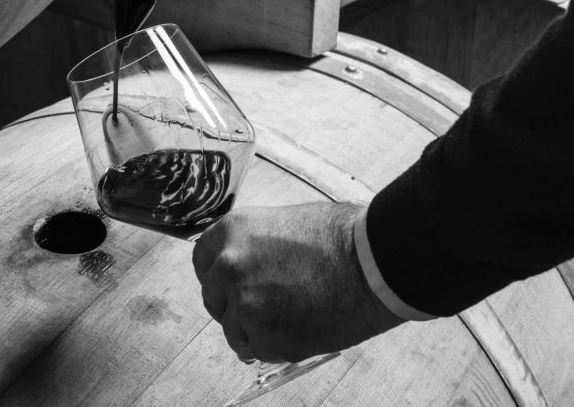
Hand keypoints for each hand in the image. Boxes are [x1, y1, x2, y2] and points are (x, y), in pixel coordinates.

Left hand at [192, 202, 403, 363]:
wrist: (371, 262)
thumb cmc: (338, 238)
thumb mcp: (282, 223)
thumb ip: (254, 244)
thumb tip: (245, 262)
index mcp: (232, 231)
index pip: (202, 260)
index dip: (218, 274)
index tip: (231, 283)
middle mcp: (229, 266)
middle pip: (212, 296)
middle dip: (233, 303)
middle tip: (264, 303)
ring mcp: (244, 304)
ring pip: (233, 329)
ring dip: (254, 328)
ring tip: (290, 315)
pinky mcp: (264, 338)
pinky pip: (257, 350)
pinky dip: (275, 345)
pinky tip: (300, 327)